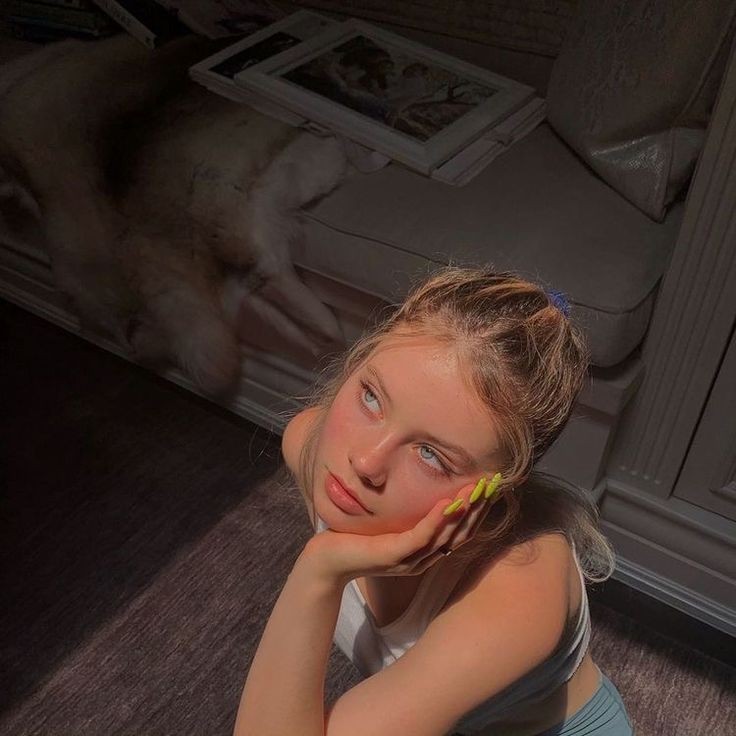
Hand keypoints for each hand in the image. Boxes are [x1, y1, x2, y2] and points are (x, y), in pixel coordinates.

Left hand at [298, 475, 501, 585]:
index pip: (461, 531)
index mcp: (425, 552)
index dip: (478, 510)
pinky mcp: (393, 555)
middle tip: (493, 483)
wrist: (326, 562)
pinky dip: (435, 519)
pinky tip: (446, 502)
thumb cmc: (356, 539)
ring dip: (462, 511)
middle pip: (460, 533)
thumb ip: (409, 513)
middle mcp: (423, 558)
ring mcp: (410, 559)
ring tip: (476, 489)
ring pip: (445, 535)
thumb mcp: (389, 524)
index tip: (491, 487)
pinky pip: (420, 536)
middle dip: (478, 508)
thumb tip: (424, 487)